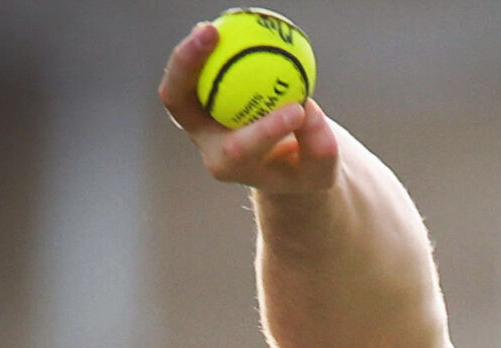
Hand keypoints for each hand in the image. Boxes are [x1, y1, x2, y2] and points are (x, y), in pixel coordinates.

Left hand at [159, 22, 338, 192]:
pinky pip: (202, 61)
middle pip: (180, 102)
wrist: (282, 162)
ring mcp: (199, 113)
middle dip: (185, 67)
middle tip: (211, 34)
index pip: (238, 147)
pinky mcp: (203, 91)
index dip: (266, 128)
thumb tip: (306, 109)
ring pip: (181, 76)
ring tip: (215, 26)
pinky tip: (235, 22)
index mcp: (229, 165)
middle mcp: (205, 138)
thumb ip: (319, 147)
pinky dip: (216, 41)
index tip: (298, 110)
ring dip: (191, 46)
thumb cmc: (301, 169)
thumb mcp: (320, 171)